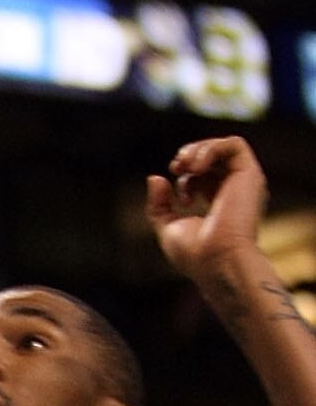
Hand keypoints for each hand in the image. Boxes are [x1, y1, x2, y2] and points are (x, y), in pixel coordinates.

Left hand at [146, 137, 268, 281]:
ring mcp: (244, 183)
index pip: (204, 175)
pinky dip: (210, 149)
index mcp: (221, 204)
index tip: (172, 186)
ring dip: (198, 149)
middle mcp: (236, 192)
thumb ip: (159, 205)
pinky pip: (234, 144)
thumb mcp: (169, 228)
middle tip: (176, 166)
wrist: (217, 261)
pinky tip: (196, 167)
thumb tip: (155, 177)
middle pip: (214, 157)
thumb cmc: (196, 255)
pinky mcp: (250, 174)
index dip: (185, 173)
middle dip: (190, 154)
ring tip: (184, 165)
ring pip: (224, 147)